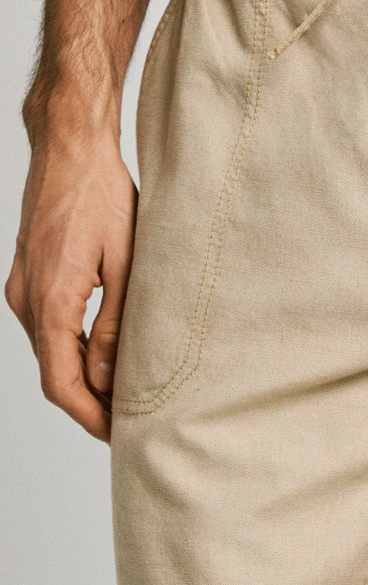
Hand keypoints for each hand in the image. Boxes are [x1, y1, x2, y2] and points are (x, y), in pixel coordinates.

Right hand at [5, 104, 137, 443]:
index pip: (63, 383)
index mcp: (51, 301)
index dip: (91, 417)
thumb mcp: (125, 262)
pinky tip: (103, 357)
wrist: (69, 146)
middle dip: (89, 406)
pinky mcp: (29, 277)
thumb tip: (107, 377)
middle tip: (128, 427)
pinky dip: (72, 352)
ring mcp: (23, 288)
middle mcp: (27, 300)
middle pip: (53, 375)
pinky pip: (48, 329)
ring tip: (123, 397)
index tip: (118, 437)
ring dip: (81, 380)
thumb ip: (116, 323)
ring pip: (50, 353)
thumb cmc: (103, 194)